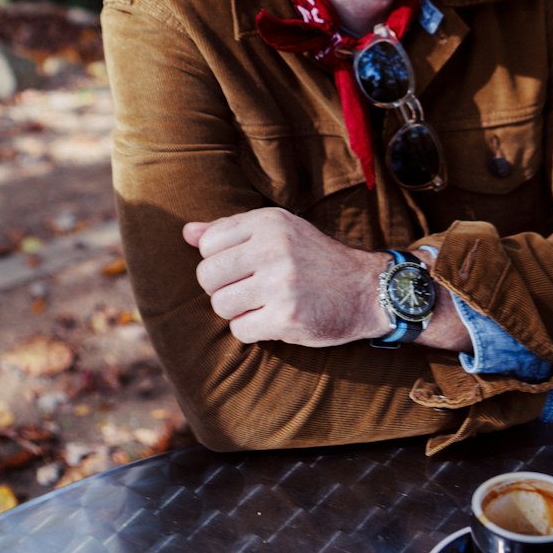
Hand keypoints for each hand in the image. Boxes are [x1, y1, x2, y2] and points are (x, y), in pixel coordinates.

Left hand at [183, 209, 388, 346]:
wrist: (366, 289)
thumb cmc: (314, 259)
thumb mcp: (279, 230)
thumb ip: (231, 230)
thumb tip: (186, 233)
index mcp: (270, 221)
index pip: (207, 244)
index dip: (219, 261)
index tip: (242, 267)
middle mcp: (274, 247)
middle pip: (208, 277)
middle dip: (221, 289)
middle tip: (248, 290)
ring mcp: (281, 283)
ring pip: (220, 306)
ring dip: (237, 312)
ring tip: (262, 305)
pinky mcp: (287, 317)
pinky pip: (240, 331)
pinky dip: (252, 331)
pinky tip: (274, 320)